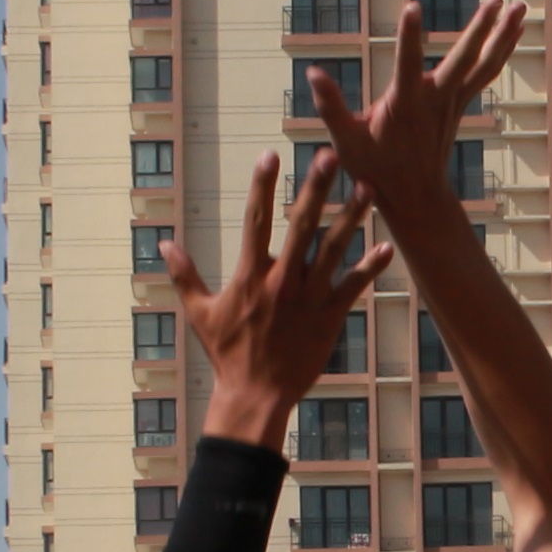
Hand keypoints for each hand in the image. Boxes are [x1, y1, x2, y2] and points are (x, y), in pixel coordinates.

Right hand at [171, 145, 392, 448]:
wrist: (255, 396)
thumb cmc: (226, 355)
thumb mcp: (200, 314)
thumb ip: (184, 275)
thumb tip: (164, 245)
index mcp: (250, 276)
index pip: (255, 220)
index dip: (261, 186)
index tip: (270, 155)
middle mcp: (281, 281)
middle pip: (301, 225)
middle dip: (316, 188)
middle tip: (331, 156)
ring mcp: (308, 299)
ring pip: (334, 250)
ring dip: (353, 218)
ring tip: (368, 188)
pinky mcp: (329, 318)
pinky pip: (353, 288)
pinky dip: (371, 268)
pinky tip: (387, 247)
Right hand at [309, 0, 525, 216]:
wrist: (415, 196)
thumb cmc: (376, 168)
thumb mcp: (346, 142)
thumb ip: (330, 107)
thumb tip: (312, 72)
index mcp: (404, 105)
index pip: (406, 64)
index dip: (409, 36)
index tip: (413, 6)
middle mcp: (435, 100)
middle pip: (463, 61)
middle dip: (480, 30)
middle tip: (496, 1)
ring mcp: (452, 102)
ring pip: (483, 64)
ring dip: (503, 36)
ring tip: (520, 6)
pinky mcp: (460, 103)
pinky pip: (485, 72)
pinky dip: (501, 50)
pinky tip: (513, 29)